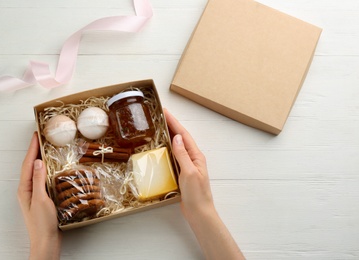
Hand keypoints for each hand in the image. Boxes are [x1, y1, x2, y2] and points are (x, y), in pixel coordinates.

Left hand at [17, 132, 61, 259]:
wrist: (46, 240)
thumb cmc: (43, 223)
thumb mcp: (41, 199)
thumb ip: (39, 180)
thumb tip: (38, 162)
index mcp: (25, 188)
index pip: (28, 164)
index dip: (32, 148)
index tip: (36, 135)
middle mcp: (28, 189)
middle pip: (31, 165)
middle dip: (35, 150)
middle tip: (42, 137)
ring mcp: (35, 193)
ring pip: (37, 171)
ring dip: (41, 158)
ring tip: (47, 147)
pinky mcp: (43, 197)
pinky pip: (44, 178)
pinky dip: (48, 169)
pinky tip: (54, 167)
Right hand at [164, 109, 244, 259]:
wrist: (199, 212)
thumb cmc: (196, 194)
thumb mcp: (189, 172)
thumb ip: (183, 154)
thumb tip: (176, 137)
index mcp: (196, 156)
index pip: (183, 134)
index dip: (174, 122)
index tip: (165, 112)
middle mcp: (192, 158)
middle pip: (180, 137)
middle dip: (171, 125)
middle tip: (159, 116)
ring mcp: (187, 165)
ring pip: (177, 146)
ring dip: (169, 136)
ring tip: (159, 127)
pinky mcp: (182, 173)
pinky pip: (174, 156)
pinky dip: (167, 149)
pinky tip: (161, 149)